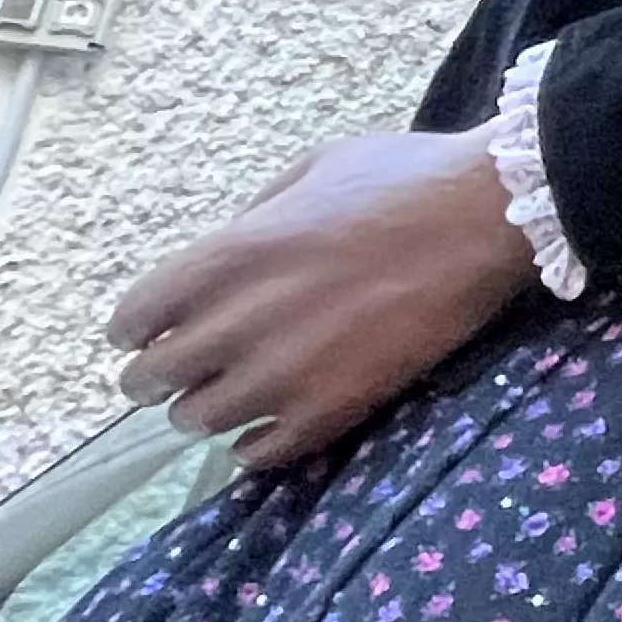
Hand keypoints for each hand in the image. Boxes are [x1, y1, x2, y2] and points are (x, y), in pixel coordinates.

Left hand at [109, 129, 533, 469]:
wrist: (489, 218)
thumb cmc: (405, 178)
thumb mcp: (313, 167)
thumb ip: (254, 218)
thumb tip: (230, 252)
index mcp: (225, 257)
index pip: (132, 317)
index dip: (135, 328)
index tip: (148, 331)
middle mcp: (237, 323)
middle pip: (150, 378)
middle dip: (158, 373)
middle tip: (182, 369)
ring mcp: (282, 374)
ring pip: (198, 420)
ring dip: (207, 408)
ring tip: (231, 397)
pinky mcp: (330, 409)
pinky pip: (260, 453)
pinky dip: (254, 444)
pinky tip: (267, 428)